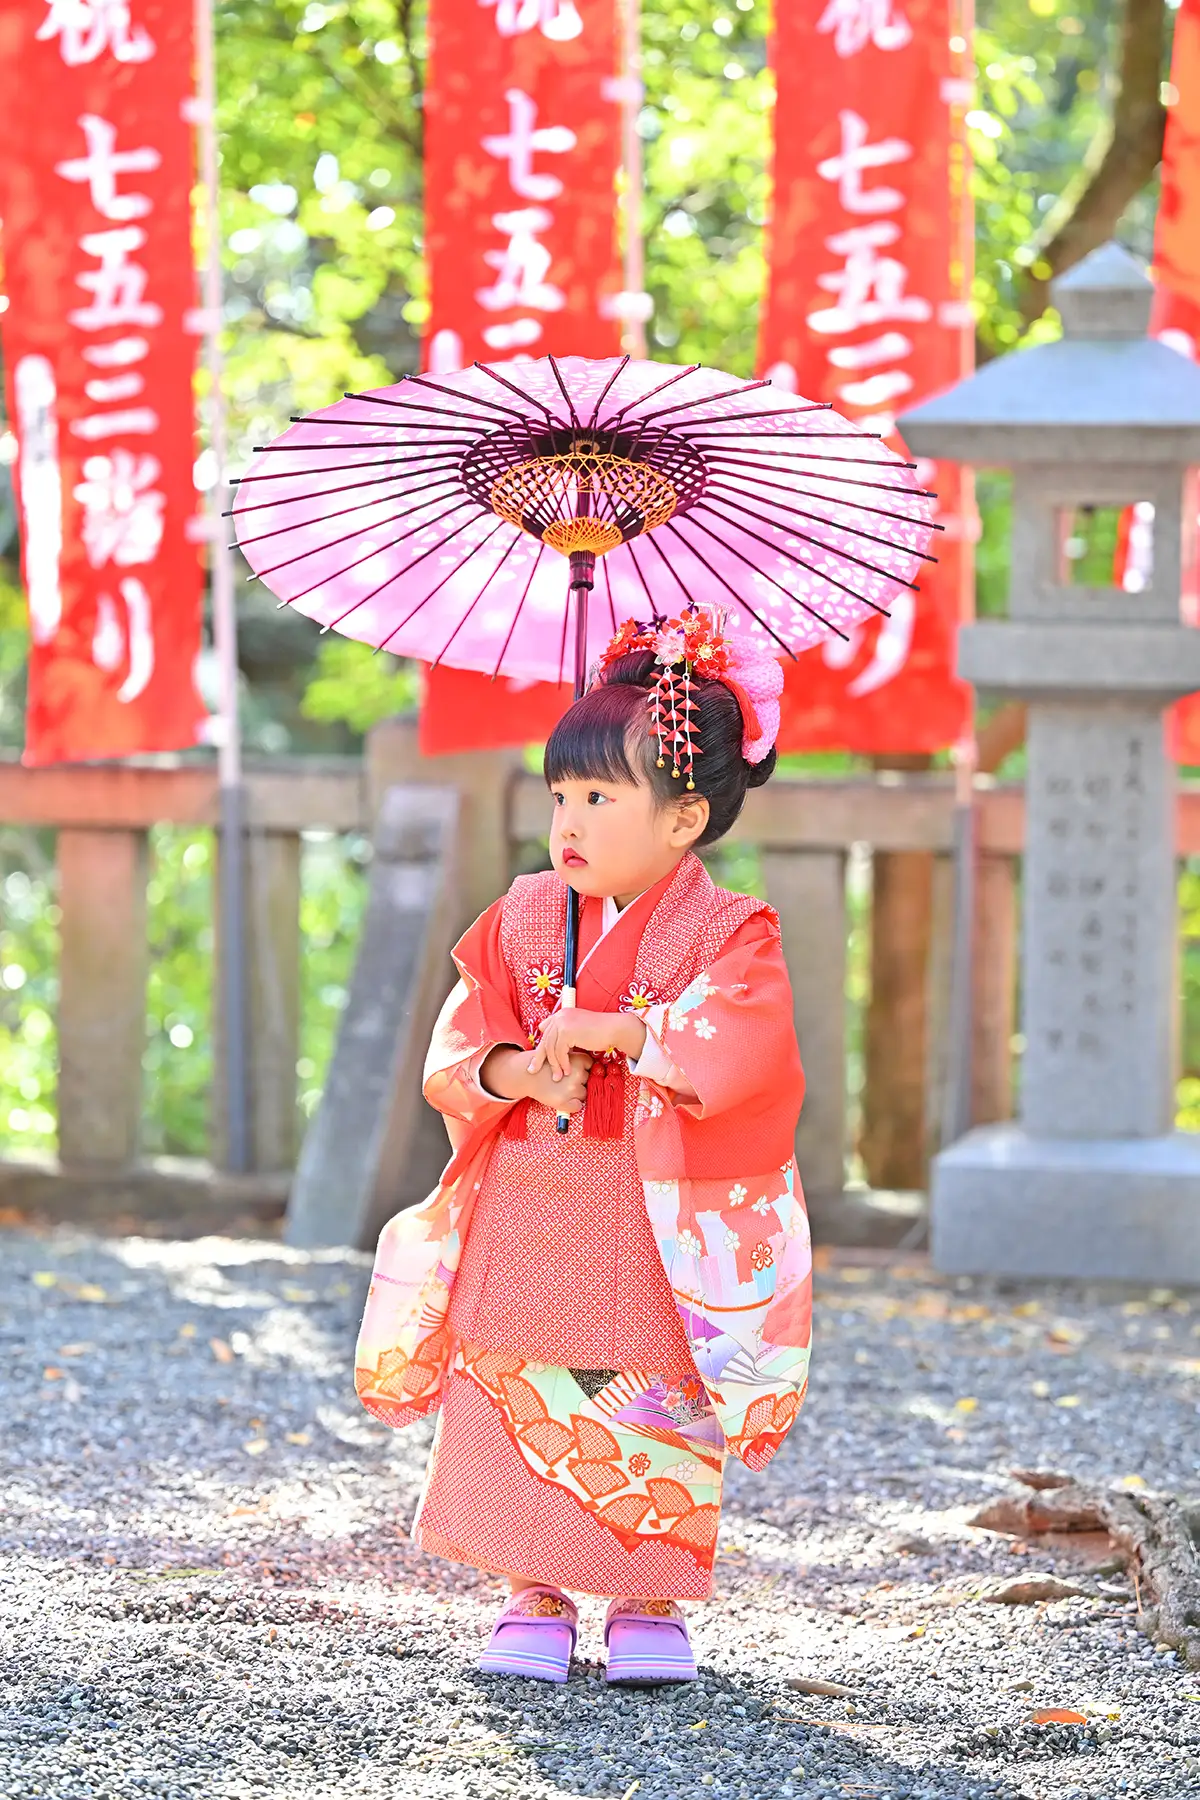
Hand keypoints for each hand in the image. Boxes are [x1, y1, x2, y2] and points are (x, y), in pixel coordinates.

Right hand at [481, 1044, 592, 1115]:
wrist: (527, 1075)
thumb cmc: (547, 1065)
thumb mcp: (563, 1056)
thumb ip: (578, 1061)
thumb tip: (598, 1071)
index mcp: (578, 1060)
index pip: (591, 1067)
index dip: (582, 1069)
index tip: (571, 1069)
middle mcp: (577, 1074)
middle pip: (588, 1080)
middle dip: (579, 1081)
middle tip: (564, 1079)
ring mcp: (571, 1089)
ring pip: (584, 1094)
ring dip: (575, 1093)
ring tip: (561, 1088)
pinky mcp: (564, 1102)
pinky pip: (578, 1106)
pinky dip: (572, 1105)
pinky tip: (563, 1098)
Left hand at [527, 1006, 645, 1080]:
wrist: (614, 1028)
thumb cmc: (600, 1032)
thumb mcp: (579, 1030)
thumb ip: (567, 1034)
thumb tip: (556, 1045)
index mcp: (561, 1014)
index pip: (544, 1029)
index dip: (541, 1045)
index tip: (538, 1059)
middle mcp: (560, 1016)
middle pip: (544, 1040)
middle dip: (538, 1058)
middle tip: (532, 1071)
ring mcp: (563, 1023)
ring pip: (550, 1048)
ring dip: (554, 1065)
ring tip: (557, 1077)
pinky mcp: (567, 1032)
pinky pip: (559, 1052)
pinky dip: (562, 1064)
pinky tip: (567, 1071)